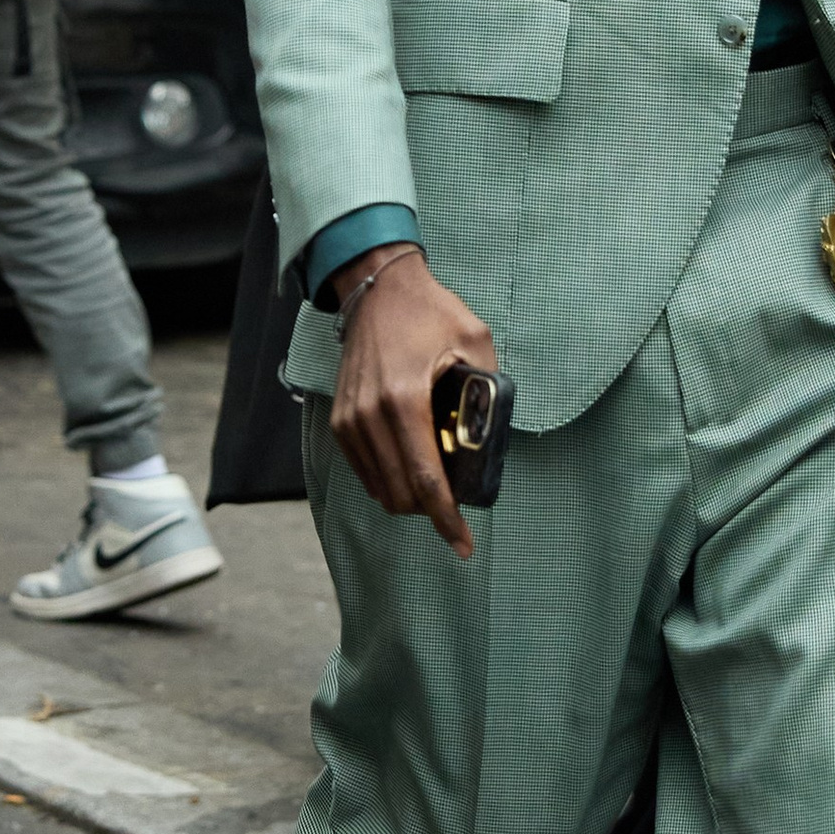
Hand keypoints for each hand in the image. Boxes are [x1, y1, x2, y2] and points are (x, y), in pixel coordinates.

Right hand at [330, 248, 494, 556]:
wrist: (378, 287)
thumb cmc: (429, 311)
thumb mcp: (475, 340)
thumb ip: (488, 388)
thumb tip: (494, 433)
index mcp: (406, 399)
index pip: (426, 478)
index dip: (446, 519)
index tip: (463, 545)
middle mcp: (370, 415)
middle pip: (400, 493)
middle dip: (431, 511)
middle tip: (457, 505)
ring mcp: (350, 419)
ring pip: (380, 487)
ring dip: (409, 498)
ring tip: (435, 484)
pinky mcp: (340, 419)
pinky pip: (364, 469)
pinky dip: (388, 481)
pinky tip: (409, 470)